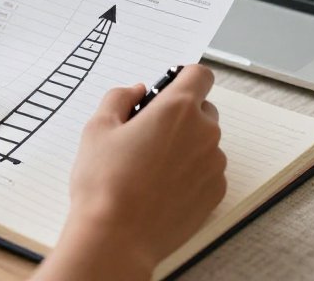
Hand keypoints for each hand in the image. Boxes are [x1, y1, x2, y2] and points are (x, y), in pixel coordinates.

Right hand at [36, 65, 226, 279]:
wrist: (116, 238)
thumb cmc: (104, 183)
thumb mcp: (98, 128)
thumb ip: (119, 98)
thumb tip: (135, 90)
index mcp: (178, 109)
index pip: (200, 75)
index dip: (184, 78)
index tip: (170, 89)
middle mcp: (204, 132)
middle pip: (203, 109)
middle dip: (181, 115)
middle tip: (150, 134)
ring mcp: (214, 164)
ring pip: (205, 142)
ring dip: (187, 146)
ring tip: (152, 167)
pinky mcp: (216, 192)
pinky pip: (208, 171)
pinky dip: (192, 173)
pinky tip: (163, 187)